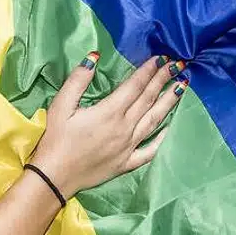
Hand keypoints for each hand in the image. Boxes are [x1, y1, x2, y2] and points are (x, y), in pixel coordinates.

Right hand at [29, 53, 184, 197]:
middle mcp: (124, 128)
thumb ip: (78, 80)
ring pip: (154, 121)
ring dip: (169, 102)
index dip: (149, 71)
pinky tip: (170, 128)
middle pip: (148, 100)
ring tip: (182, 87)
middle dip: (163, 80)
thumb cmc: (55, 140)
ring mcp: (128, 147)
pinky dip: (161, 139)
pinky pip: (149, 151)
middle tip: (178, 65)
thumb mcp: (60, 106)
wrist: (54, 177)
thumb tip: (94, 57)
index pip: (135, 86)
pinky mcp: (126, 163)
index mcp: (109, 112)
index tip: (161, 58)